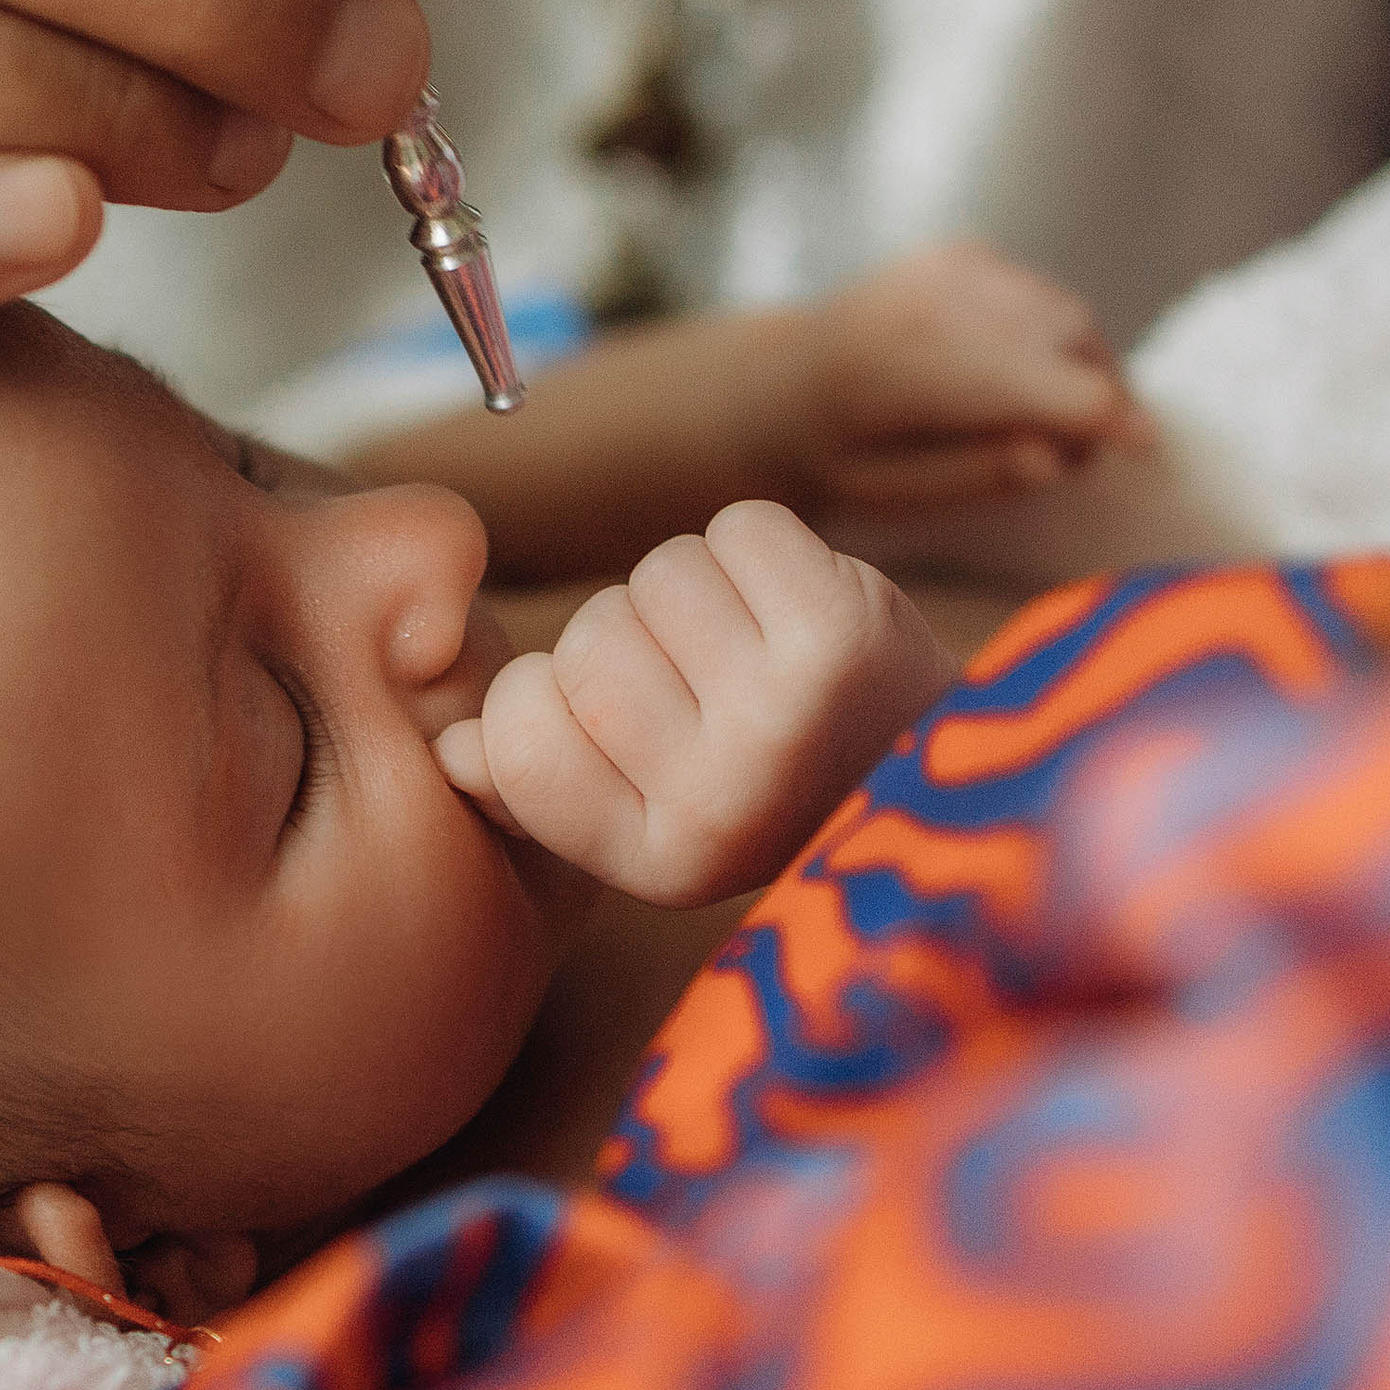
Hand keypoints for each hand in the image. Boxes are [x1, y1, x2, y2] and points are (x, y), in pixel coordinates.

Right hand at [435, 502, 953, 906]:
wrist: (938, 780)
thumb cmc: (760, 793)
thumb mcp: (643, 822)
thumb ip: (537, 785)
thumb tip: (451, 750)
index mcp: (655, 860)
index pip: (517, 734)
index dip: (542, 701)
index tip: (604, 726)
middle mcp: (720, 796)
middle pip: (588, 639)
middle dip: (630, 640)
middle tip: (703, 686)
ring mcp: (785, 710)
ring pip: (657, 574)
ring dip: (695, 591)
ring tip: (752, 647)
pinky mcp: (842, 628)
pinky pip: (735, 529)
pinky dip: (755, 548)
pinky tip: (790, 606)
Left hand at [790, 242, 1141, 511]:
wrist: (775, 382)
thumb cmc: (833, 455)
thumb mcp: (887, 493)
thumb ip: (973, 476)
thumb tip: (1059, 456)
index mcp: (908, 369)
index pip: (1044, 384)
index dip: (1109, 417)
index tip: (1146, 446)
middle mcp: (934, 299)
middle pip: (1071, 339)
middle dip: (1096, 397)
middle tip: (1068, 454)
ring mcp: (949, 265)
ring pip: (1065, 313)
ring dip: (1080, 367)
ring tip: (1036, 420)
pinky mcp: (962, 253)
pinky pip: (1041, 297)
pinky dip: (1050, 338)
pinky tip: (1010, 376)